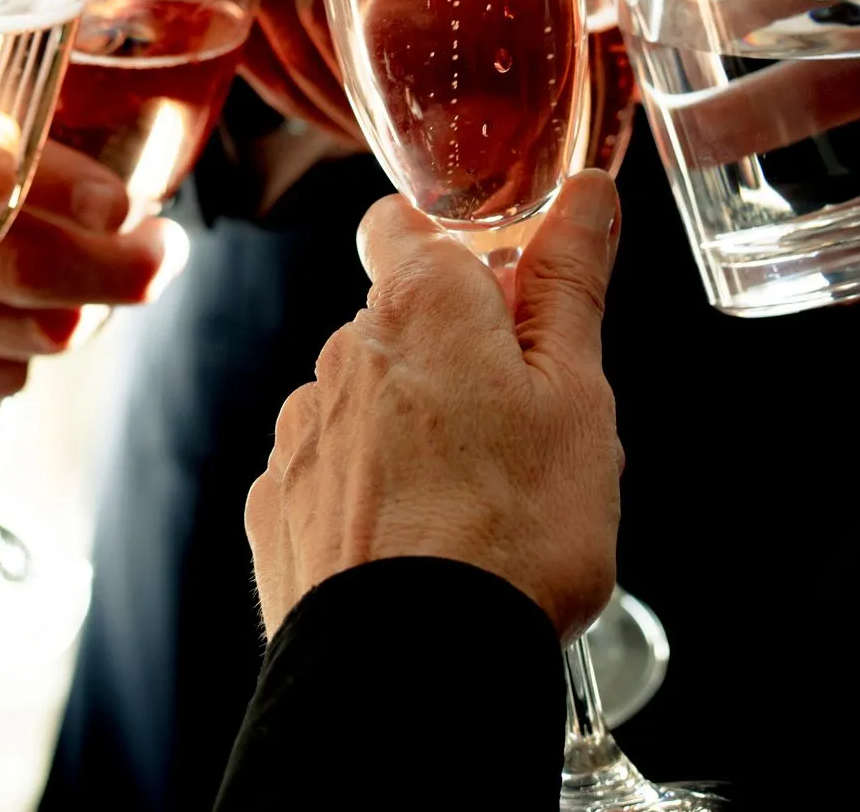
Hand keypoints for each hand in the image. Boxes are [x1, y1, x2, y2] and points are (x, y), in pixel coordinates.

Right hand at [0, 135, 185, 404]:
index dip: (68, 189)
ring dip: (83, 308)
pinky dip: (21, 350)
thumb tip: (124, 145)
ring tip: (103, 278)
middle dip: (118, 267)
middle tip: (161, 253)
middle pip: (27, 266)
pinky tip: (8, 318)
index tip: (120, 204)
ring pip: (29, 332)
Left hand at [245, 172, 623, 640]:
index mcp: (421, 306)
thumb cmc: (512, 529)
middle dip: (449, 360)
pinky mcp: (274, 507)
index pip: (403, 225)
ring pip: (363, 403)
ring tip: (472, 508)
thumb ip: (571, 282)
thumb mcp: (577, 395)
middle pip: (396, 325)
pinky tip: (416, 546)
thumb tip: (585, 193)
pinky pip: (326, 475)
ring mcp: (299, 431)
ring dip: (407, 431)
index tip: (495, 295)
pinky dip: (366, 496)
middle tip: (517, 434)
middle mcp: (342, 352)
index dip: (450, 250)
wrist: (415, 666)